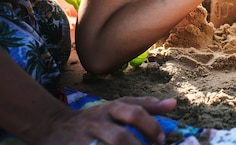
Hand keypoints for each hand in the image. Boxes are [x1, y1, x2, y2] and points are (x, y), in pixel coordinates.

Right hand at [39, 96, 176, 144]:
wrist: (53, 127)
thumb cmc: (97, 118)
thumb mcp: (118, 107)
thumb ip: (145, 106)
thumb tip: (174, 103)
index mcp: (111, 108)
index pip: (134, 113)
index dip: (151, 127)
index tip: (162, 140)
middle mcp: (97, 122)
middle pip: (120, 137)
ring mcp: (83, 139)